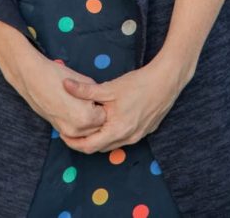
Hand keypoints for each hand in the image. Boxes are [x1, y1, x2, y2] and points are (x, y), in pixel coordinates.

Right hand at [7, 47, 106, 139]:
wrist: (31, 78)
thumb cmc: (57, 76)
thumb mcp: (83, 81)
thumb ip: (95, 94)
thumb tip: (101, 100)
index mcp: (85, 117)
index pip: (104, 116)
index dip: (102, 105)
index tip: (98, 96)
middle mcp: (76, 130)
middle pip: (96, 127)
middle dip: (96, 115)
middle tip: (91, 100)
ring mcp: (65, 132)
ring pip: (86, 131)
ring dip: (88, 121)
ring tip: (81, 103)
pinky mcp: (58, 129)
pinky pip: (75, 131)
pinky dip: (78, 123)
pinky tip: (73, 107)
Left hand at [59, 50, 188, 153]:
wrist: (166, 81)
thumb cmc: (138, 84)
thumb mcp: (109, 87)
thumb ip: (86, 90)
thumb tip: (65, 85)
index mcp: (117, 131)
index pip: (89, 146)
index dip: (74, 142)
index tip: (63, 134)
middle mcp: (128, 138)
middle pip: (100, 147)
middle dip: (84, 141)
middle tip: (70, 130)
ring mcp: (138, 136)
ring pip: (112, 143)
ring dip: (98, 138)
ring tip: (85, 126)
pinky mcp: (145, 131)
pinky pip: (123, 138)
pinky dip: (111, 133)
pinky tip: (107, 120)